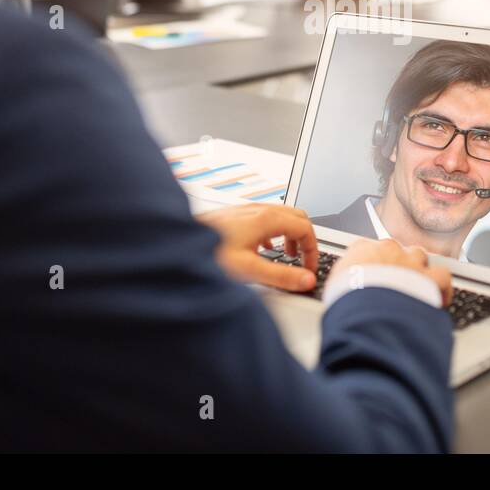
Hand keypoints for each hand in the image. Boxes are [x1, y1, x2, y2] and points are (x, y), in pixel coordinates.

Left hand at [199, 204, 318, 291]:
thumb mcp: (249, 270)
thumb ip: (281, 276)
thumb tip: (306, 280)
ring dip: (291, 235)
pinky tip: (264, 249)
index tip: (309, 269)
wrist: (176, 244)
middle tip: (303, 261)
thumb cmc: (208, 255)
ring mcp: (247, 210)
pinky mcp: (237, 216)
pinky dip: (275, 232)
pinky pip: (266, 218)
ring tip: (287, 256)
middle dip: (305, 239)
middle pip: (297, 217)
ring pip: (282, 216)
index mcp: (266, 219)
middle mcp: (258, 210)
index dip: (312, 250)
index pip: (305, 228)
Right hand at [329, 238, 452, 307]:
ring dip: (418, 270)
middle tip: (391, 284)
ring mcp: (410, 261)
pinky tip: (440, 298)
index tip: (369, 274)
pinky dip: (443, 286)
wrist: (367, 307)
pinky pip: (442, 275)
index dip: (370, 262)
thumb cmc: (346, 299)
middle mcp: (388, 250)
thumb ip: (341, 282)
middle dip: (395, 264)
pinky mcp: (429, 277)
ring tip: (415, 287)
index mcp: (362, 249)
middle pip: (395, 250)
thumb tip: (340, 294)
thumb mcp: (333, 287)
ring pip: (419, 256)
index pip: (366, 247)